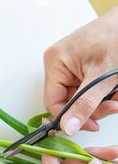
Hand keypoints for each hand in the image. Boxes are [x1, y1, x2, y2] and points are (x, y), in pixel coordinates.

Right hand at [44, 7, 117, 135]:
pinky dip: (102, 91)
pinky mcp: (81, 65)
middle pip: (67, 100)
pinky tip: (114, 86)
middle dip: (92, 107)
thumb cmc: (117, 36)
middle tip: (111, 106)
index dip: (70, 117)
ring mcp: (69, 64)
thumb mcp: (102, 76)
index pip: (53, 102)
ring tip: (117, 93)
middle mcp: (58, 63)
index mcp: (55, 62)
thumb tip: (68, 127)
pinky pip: (87, 87)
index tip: (90, 125)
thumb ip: (84, 104)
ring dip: (101, 100)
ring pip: (79, 96)